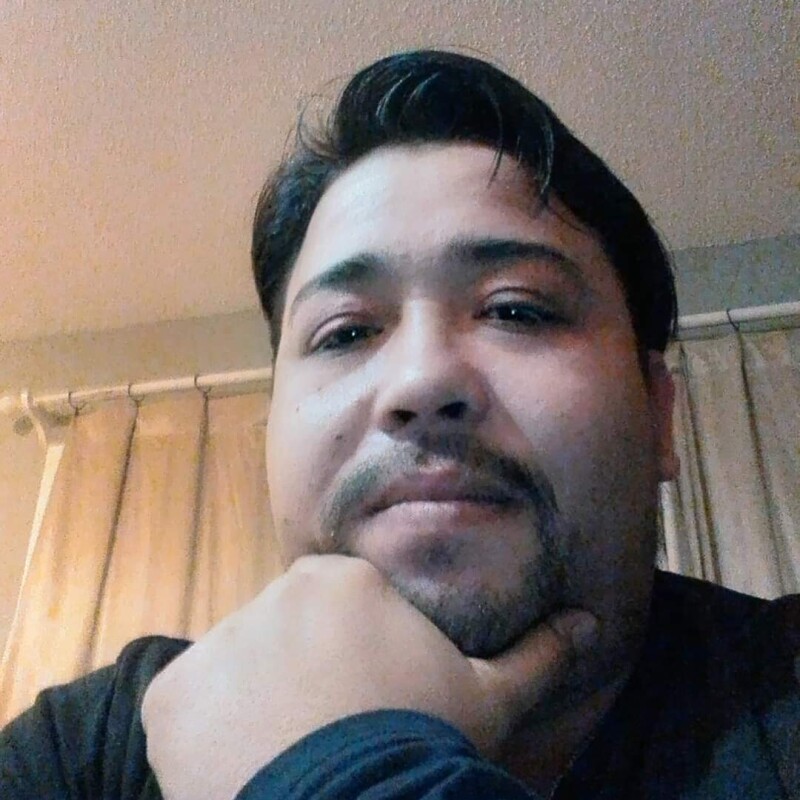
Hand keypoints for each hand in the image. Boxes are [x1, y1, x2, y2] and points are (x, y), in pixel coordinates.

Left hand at [141, 555, 597, 799]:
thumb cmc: (424, 745)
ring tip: (291, 758)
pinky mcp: (170, 697)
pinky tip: (245, 770)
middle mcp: (273, 594)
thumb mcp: (488, 700)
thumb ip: (536, 654)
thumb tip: (590, 621)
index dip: (354, 661)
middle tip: (329, 735)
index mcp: (343, 582)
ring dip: (258, 707)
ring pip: (240, 670)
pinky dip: (207, 736)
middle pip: (286, 634)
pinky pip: (189, 707)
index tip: (365, 704)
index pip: (340, 610)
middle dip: (304, 677)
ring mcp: (217, 643)